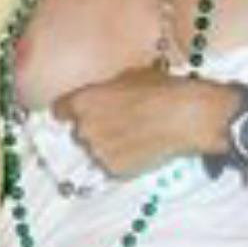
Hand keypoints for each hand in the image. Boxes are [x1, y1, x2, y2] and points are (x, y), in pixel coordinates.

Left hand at [52, 66, 231, 178]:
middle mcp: (84, 129)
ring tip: (135, 135)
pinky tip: (142, 147)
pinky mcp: (115, 169)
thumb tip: (103, 95)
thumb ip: (105, 90)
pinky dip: (122, 159)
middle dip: (94, 127)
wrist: (188, 116)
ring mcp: (99, 152)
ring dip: (108, 144)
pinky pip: (112, 164)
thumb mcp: (127, 77)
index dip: (69, 111)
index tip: (78, 111)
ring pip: (96, 149)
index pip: (59, 111)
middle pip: (79, 131)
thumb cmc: (160, 89)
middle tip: (119, 122)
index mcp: (83, 101)